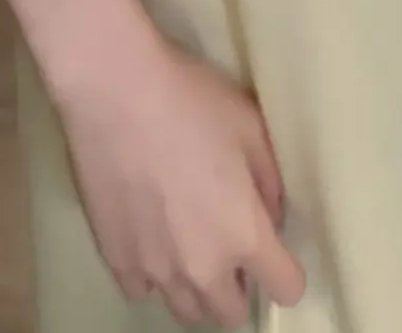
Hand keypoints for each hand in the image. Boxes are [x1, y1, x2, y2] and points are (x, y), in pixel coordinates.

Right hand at [55, 33, 306, 327]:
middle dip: (238, 284)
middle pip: (230, 312)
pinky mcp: (115, 259)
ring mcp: (154, 269)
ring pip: (185, 309)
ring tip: (187, 240)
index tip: (274, 246)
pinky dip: (151, 273)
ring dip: (195, 285)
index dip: (285, 270)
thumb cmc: (192, 101)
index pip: (286, 288)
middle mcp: (202, 267)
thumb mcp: (251, 128)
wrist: (116, 91)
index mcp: (244, 235)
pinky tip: (149, 235)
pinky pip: (141, 289)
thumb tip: (269, 215)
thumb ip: (269, 182)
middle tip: (227, 240)